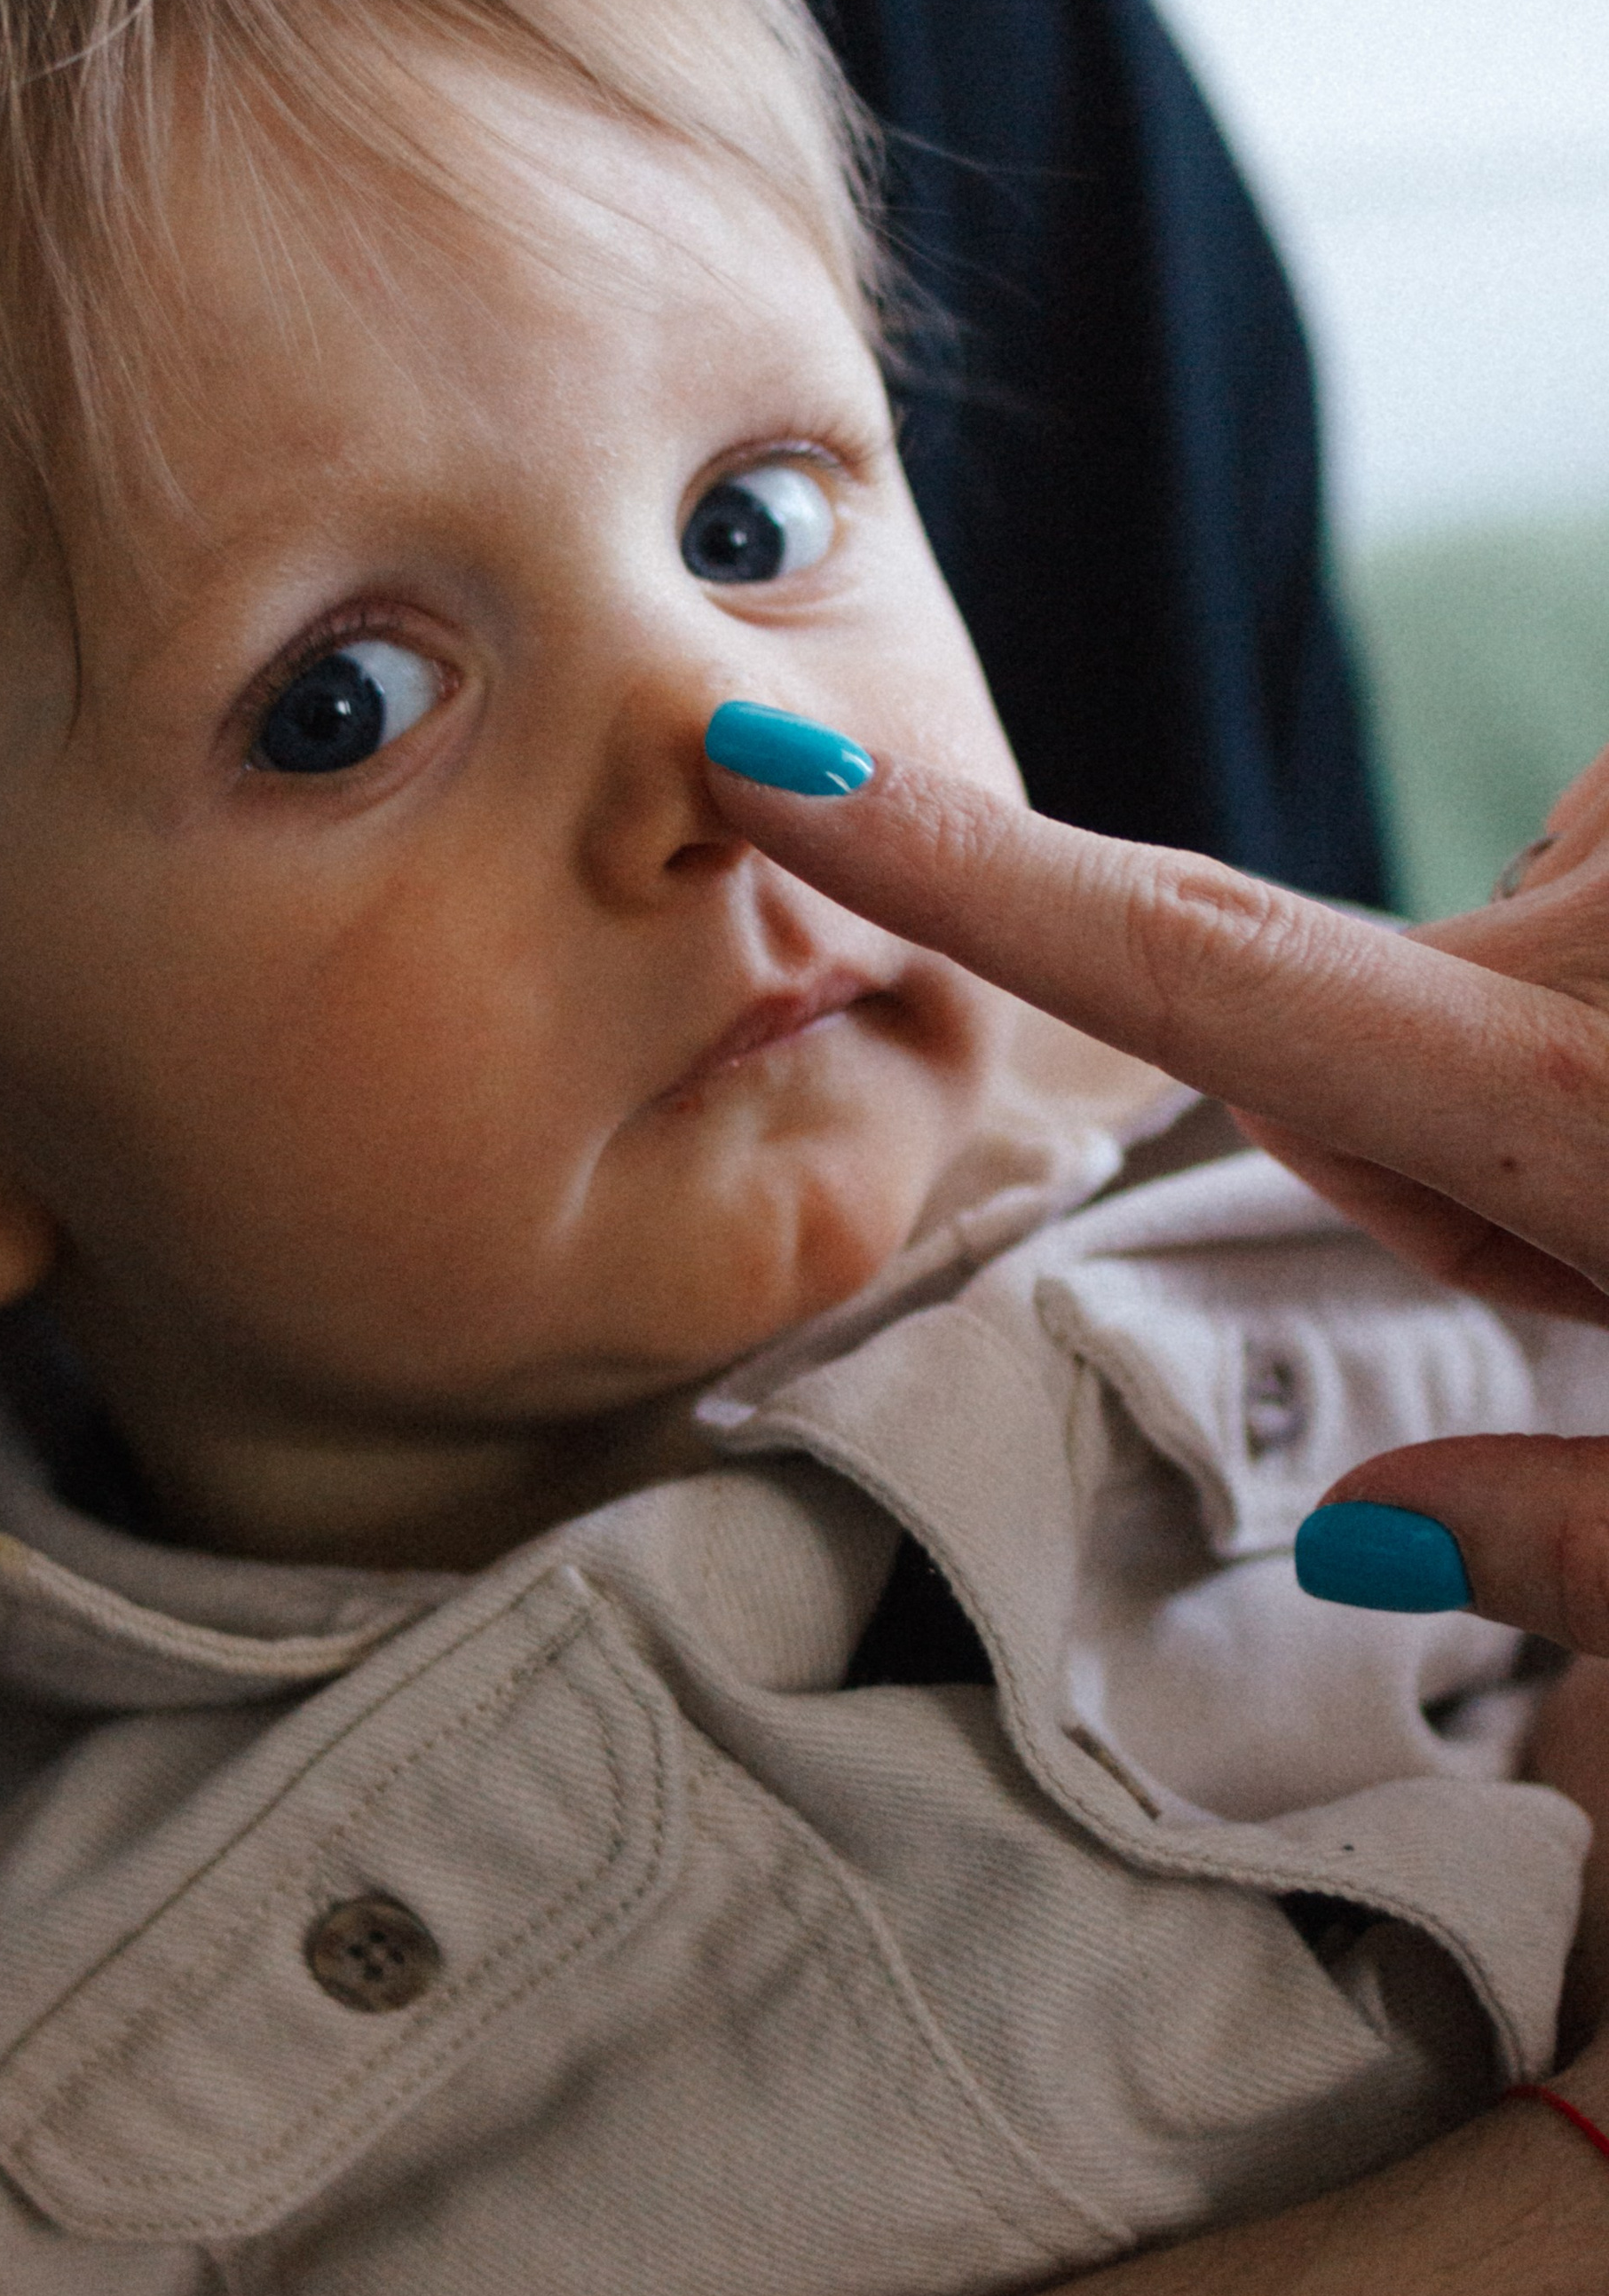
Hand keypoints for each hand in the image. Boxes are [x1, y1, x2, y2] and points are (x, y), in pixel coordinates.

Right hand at [706, 720, 1608, 1647]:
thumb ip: (1570, 1537)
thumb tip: (1365, 1540)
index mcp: (1584, 1100)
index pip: (1194, 965)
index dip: (956, 870)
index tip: (768, 755)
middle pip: (1351, 1027)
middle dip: (1420, 1148)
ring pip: (1487, 968)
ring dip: (1548, 1074)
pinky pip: (1589, 891)